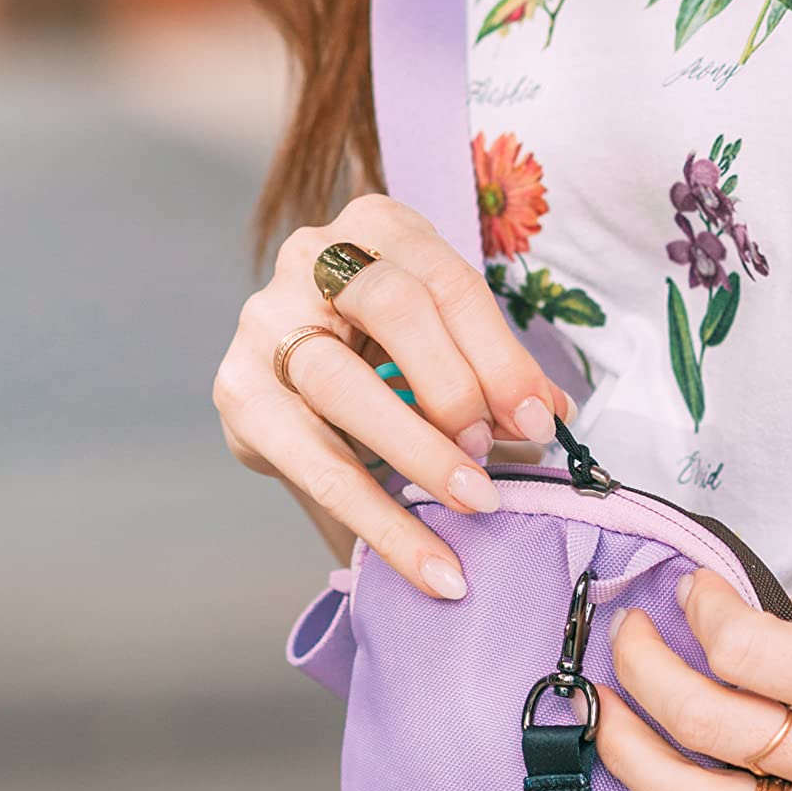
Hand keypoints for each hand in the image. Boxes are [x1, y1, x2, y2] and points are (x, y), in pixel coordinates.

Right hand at [213, 193, 572, 598]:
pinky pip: (310, 464)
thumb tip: (552, 416)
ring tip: (473, 504)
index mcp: (378, 227)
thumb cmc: (388, 354)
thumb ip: (493, 375)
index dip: (500, 356)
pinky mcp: (239, 394)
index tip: (541, 423)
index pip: (447, 281)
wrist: (298, 382)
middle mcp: (310, 259)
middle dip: (454, 387)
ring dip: (416, 452)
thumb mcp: (447, 348)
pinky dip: (377, 520)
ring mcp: (263, 322)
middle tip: (493, 452)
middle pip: (390, 307)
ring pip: (338, 384)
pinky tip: (426, 563)